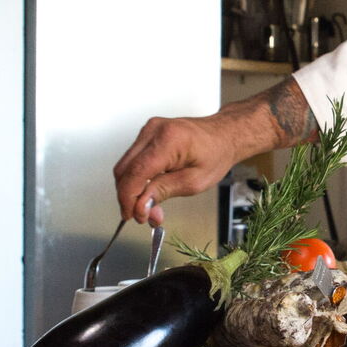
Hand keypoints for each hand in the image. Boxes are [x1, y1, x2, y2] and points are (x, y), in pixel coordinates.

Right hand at [112, 114, 246, 224]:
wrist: (222, 136)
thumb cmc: (216, 154)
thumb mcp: (194, 182)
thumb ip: (163, 192)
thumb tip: (140, 206)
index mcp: (169, 141)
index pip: (135, 173)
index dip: (128, 198)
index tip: (132, 216)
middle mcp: (154, 131)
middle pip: (124, 170)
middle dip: (129, 197)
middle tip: (144, 215)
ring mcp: (148, 130)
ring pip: (125, 166)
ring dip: (131, 190)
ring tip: (150, 206)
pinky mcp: (147, 135)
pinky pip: (132, 160)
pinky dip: (135, 178)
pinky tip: (148, 190)